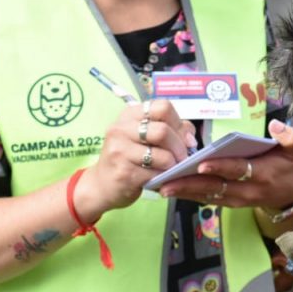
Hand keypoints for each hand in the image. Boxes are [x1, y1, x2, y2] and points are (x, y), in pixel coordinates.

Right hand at [74, 99, 196, 221]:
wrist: (101, 184)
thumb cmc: (129, 158)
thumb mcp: (145, 138)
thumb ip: (170, 130)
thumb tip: (190, 138)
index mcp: (130, 114)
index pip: (163, 107)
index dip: (178, 122)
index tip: (184, 138)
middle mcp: (121, 128)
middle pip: (163, 131)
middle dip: (180, 147)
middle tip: (183, 157)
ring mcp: (120, 150)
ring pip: (162, 154)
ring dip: (173, 164)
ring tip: (172, 168)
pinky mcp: (123, 172)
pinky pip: (155, 173)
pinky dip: (164, 177)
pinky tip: (161, 177)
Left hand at [159, 119, 292, 208]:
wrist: (291, 195)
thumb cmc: (290, 167)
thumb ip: (288, 137)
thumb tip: (276, 125)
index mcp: (262, 174)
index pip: (237, 170)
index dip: (219, 168)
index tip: (200, 164)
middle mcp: (247, 191)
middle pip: (215, 187)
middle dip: (190, 185)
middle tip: (166, 182)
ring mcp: (237, 200)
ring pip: (208, 196)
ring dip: (185, 193)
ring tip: (162, 187)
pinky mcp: (231, 203)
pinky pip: (208, 199)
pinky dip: (190, 195)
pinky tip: (173, 190)